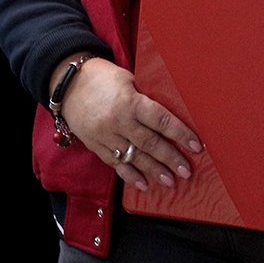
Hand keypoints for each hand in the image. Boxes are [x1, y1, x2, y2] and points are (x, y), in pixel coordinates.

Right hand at [54, 56, 202, 191]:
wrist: (67, 84)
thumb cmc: (104, 77)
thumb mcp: (129, 80)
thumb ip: (146, 98)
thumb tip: (170, 113)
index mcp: (130, 102)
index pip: (161, 120)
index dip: (180, 134)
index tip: (196, 146)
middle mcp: (119, 122)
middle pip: (150, 143)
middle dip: (170, 159)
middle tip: (187, 171)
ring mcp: (106, 136)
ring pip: (134, 157)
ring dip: (154, 171)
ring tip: (171, 182)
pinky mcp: (96, 146)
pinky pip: (115, 164)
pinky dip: (130, 176)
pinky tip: (144, 185)